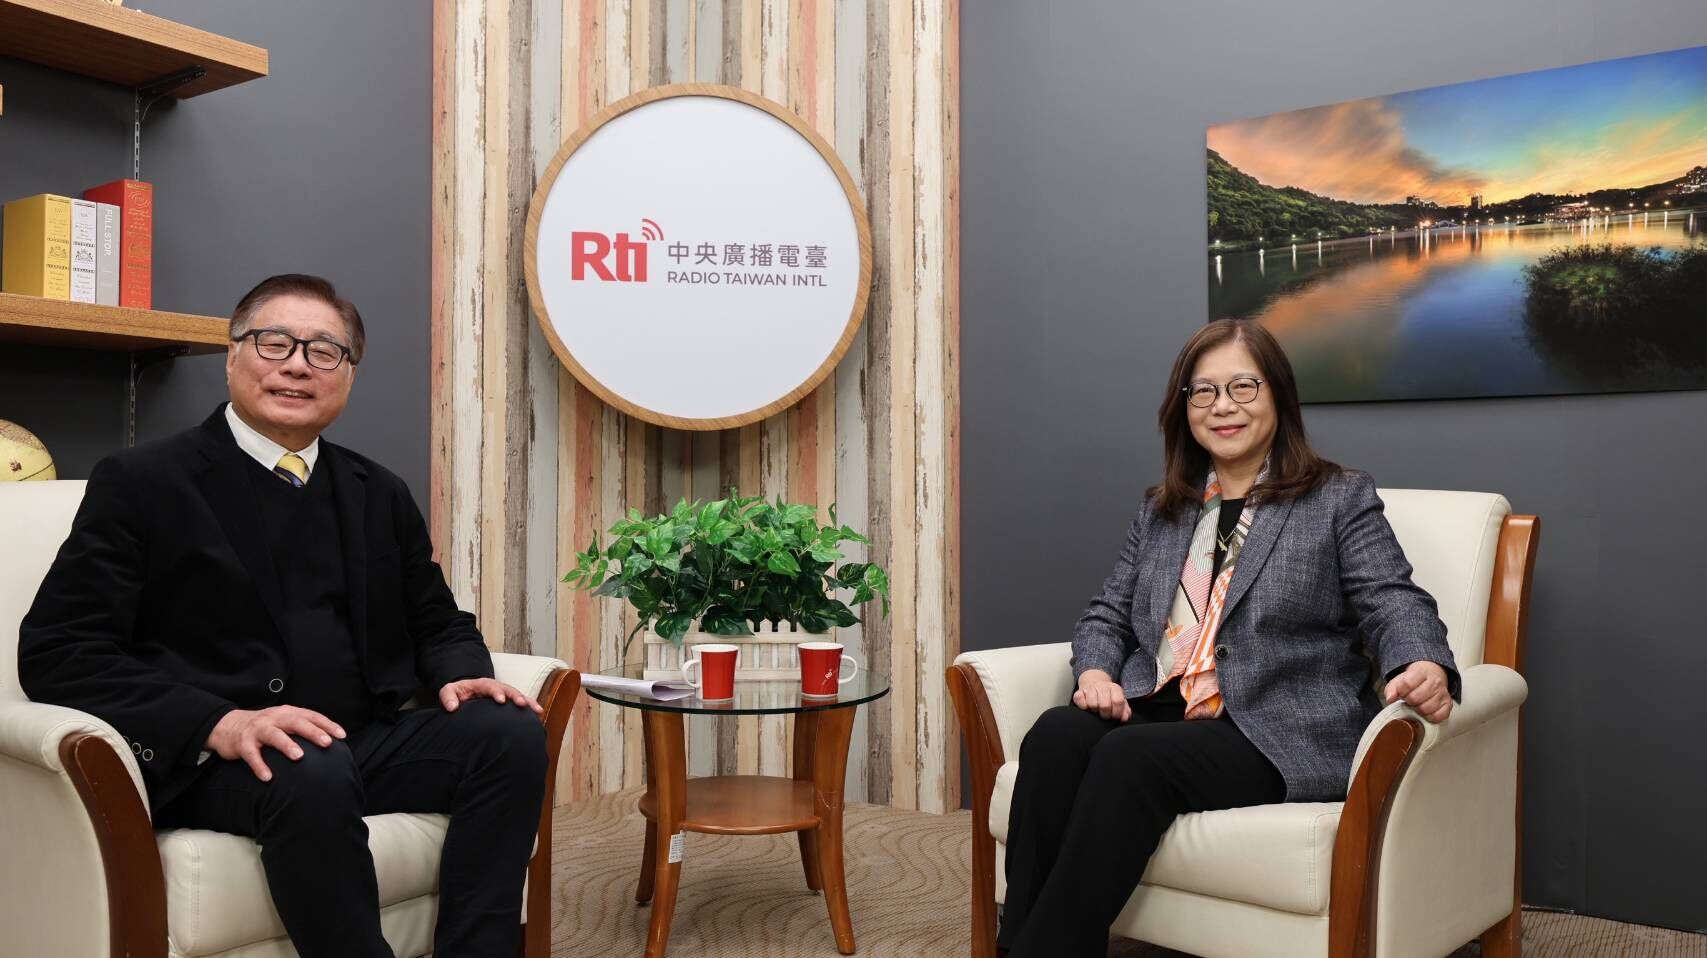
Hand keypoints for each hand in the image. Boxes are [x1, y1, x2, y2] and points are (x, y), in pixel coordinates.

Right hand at [207, 706, 344, 781]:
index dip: (327, 725)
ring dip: (287, 745)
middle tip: (326, 743)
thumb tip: (330, 742)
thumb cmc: (264, 727)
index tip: (342, 736)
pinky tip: (267, 777)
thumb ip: (302, 728)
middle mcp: (274, 718)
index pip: (311, 716)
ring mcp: (258, 729)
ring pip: (274, 735)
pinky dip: (259, 765)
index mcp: (287, 712)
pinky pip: (252, 755)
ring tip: (299, 757)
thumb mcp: (284, 722)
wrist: (228, 726)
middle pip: (295, 722)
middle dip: (312, 732)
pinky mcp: (243, 743)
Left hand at [438, 677, 543, 714]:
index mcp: (482, 685)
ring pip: (518, 695)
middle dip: (516, 696)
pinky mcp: (508, 702)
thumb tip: (453, 707)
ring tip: (537, 710)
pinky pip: (521, 703)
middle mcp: (496, 688)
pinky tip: (538, 715)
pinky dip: (530, 707)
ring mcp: (504, 694)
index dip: (497, 692)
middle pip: (509, 689)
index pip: (491, 686)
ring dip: (528, 702)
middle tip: (522, 704)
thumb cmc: (458, 694)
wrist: (465, 694)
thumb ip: (448, 697)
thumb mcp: (448, 692)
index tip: (501, 700)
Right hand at [1072, 669, 1131, 721]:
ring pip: (1092, 704)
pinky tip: (1087, 706)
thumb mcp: (1119, 700)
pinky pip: (1079, 700)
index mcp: (1114, 688)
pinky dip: (1083, 706)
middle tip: (1105, 714)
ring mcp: (1090, 688)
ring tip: (1096, 709)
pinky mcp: (1079, 691)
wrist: (1094, 681)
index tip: (1115, 716)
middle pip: (1105, 705)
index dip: (1116, 712)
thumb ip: (1124, 710)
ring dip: (1095, 710)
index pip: (1118, 701)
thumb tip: (1125, 717)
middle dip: (1105, 714)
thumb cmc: (1107, 695)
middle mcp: (1102, 686)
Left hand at [1383, 660, 1452, 723]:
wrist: (1431, 675)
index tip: (1401, 693)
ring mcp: (1443, 693)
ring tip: (1418, 704)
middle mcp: (1435, 682)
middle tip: (1410, 699)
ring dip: (1418, 709)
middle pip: (1415, 699)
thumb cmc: (1414, 680)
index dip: (1401, 692)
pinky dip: (1430, 717)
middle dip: (1409, 701)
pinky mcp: (1448, 704)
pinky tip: (1427, 710)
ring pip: (1426, 709)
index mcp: (1421, 672)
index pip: (1407, 684)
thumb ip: (1391, 688)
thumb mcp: (1400, 680)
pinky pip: (1438, 716)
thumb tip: (1390, 698)